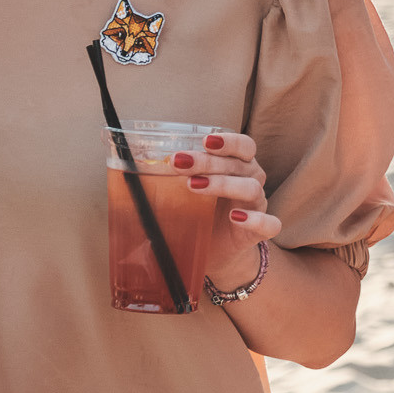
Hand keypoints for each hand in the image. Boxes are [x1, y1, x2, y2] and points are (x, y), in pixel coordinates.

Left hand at [171, 131, 278, 290]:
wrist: (214, 252)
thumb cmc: (198, 214)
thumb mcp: (183, 193)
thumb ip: (168, 179)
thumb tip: (124, 167)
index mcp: (237, 165)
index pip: (243, 145)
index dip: (227, 140)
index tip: (204, 140)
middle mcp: (252, 180)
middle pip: (240, 164)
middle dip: (210, 161)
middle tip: (180, 163)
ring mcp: (258, 205)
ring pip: (251, 188)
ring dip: (223, 184)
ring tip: (194, 186)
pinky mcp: (259, 232)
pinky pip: (269, 224)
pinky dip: (255, 219)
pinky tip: (236, 218)